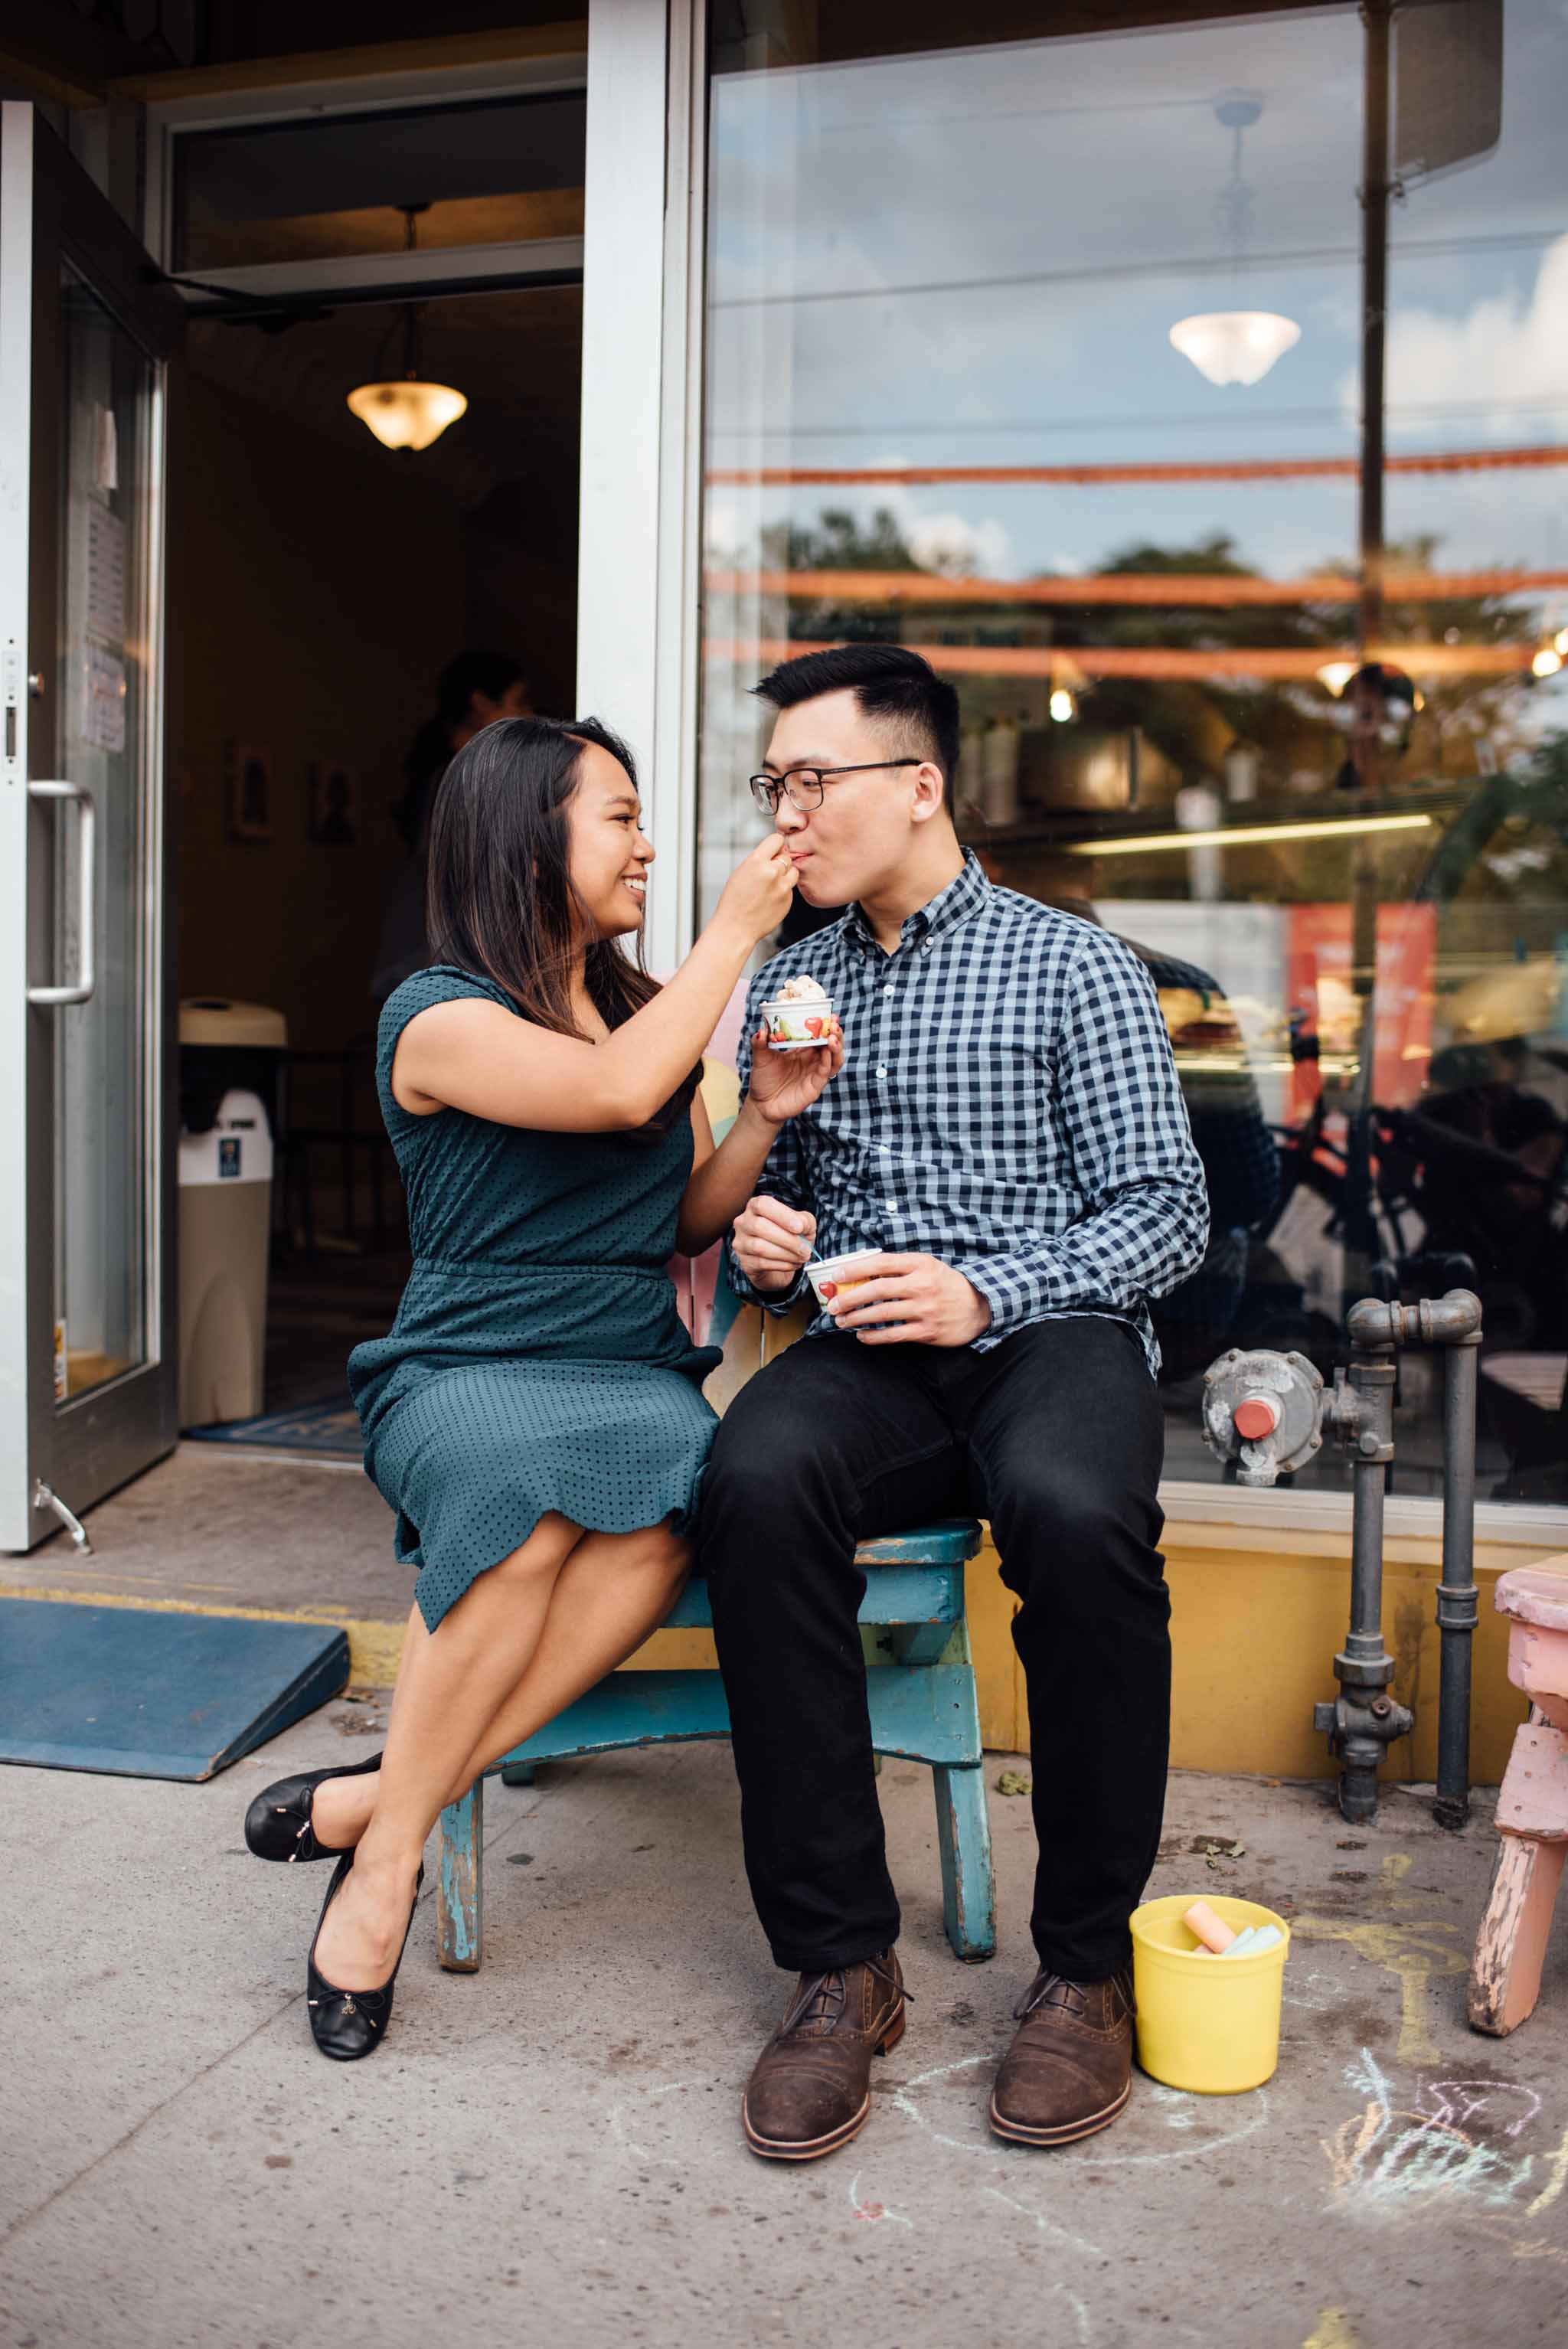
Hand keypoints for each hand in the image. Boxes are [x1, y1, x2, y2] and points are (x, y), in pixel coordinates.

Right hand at [712, 832, 797, 946]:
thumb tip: (777, 852)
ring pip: (793, 872)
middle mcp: (773, 872)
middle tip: (767, 873)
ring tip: (770, 886)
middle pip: (786, 857)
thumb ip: (760, 860)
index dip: (775, 846)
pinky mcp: (788, 900)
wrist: (735, 928)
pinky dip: (783, 891)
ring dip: (785, 876)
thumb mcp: (741, 872)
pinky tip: (769, 900)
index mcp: (757, 861)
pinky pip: (790, 889)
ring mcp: (783, 887)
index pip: (777, 840)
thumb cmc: (734, 901)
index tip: (772, 852)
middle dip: (779, 863)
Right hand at [731, 1193, 815, 1292]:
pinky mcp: (744, 1261)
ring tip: (801, 1257)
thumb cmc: (790, 1236)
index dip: (781, 1215)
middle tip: (805, 1249)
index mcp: (756, 1206)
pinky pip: (761, 1263)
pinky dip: (782, 1265)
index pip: (763, 1204)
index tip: (799, 1228)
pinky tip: (793, 1264)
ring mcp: (741, 1243)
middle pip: (759, 1226)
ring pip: (759, 1247)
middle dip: (787, 1239)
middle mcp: (744, 1222)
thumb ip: (805, 1221)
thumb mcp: (803, 1224)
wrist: (780, 1261)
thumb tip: (802, 1225)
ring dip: (786, 1254)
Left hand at [745, 1019, 842, 1126]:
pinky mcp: (814, 1088)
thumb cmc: (763, 1080)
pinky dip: (828, 1062)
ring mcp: (815, 1074)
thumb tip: (761, 1028)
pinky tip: (827, 1053)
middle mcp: (812, 1061)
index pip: (819, 1035)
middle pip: (832, 1045)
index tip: (830, 1014)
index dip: (826, 1025)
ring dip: (836, 1047)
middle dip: (836, 1033)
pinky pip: (825, 1074)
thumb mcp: (760, 1058)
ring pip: (834, 1059)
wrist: (760, 1105)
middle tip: (834, 1023)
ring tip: (833, 1037)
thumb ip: (760, 1043)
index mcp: (803, 1051)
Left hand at [822, 1254, 991, 1346]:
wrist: (980, 1306)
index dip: (855, 1268)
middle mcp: (922, 1285)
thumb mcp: (927, 1266)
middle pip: (877, 1289)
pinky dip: (874, 1336)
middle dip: (850, 1298)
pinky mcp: (927, 1331)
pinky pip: (894, 1335)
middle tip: (833, 1305)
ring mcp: (925, 1309)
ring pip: (882, 1314)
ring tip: (841, 1320)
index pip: (881, 1263)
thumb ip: (900, 1268)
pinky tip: (861, 1335)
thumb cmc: (947, 1285)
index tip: (837, 1275)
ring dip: (856, 1318)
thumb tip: (862, 1273)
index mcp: (920, 1264)